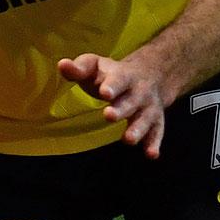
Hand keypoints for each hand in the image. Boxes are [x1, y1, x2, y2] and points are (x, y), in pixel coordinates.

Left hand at [58, 50, 172, 157]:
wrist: (151, 74)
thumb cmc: (112, 74)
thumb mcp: (96, 66)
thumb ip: (79, 68)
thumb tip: (62, 65)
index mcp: (123, 76)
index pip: (118, 80)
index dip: (112, 86)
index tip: (105, 92)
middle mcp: (139, 92)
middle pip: (131, 101)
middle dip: (121, 109)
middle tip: (109, 116)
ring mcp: (149, 107)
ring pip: (145, 119)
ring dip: (138, 129)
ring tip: (128, 139)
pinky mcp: (156, 121)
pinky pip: (156, 132)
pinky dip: (154, 143)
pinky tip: (151, 155)